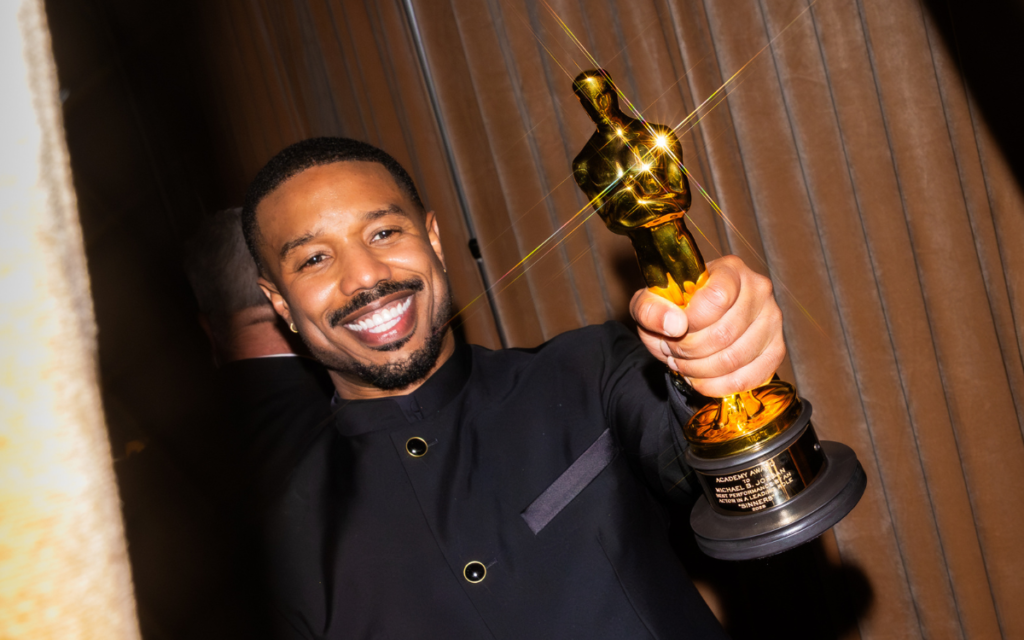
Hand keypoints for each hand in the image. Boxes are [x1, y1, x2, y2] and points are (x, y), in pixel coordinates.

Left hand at [629, 255, 785, 396]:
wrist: (688, 323)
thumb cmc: (672, 308)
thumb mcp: (649, 303)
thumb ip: (650, 309)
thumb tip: (674, 325)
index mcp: (730, 269)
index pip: (716, 298)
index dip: (691, 322)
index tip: (674, 329)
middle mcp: (758, 290)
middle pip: (725, 333)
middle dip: (690, 351)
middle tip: (673, 351)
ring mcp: (772, 321)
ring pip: (735, 359)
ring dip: (700, 370)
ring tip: (684, 364)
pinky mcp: (776, 350)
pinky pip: (748, 379)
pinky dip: (717, 386)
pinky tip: (700, 379)